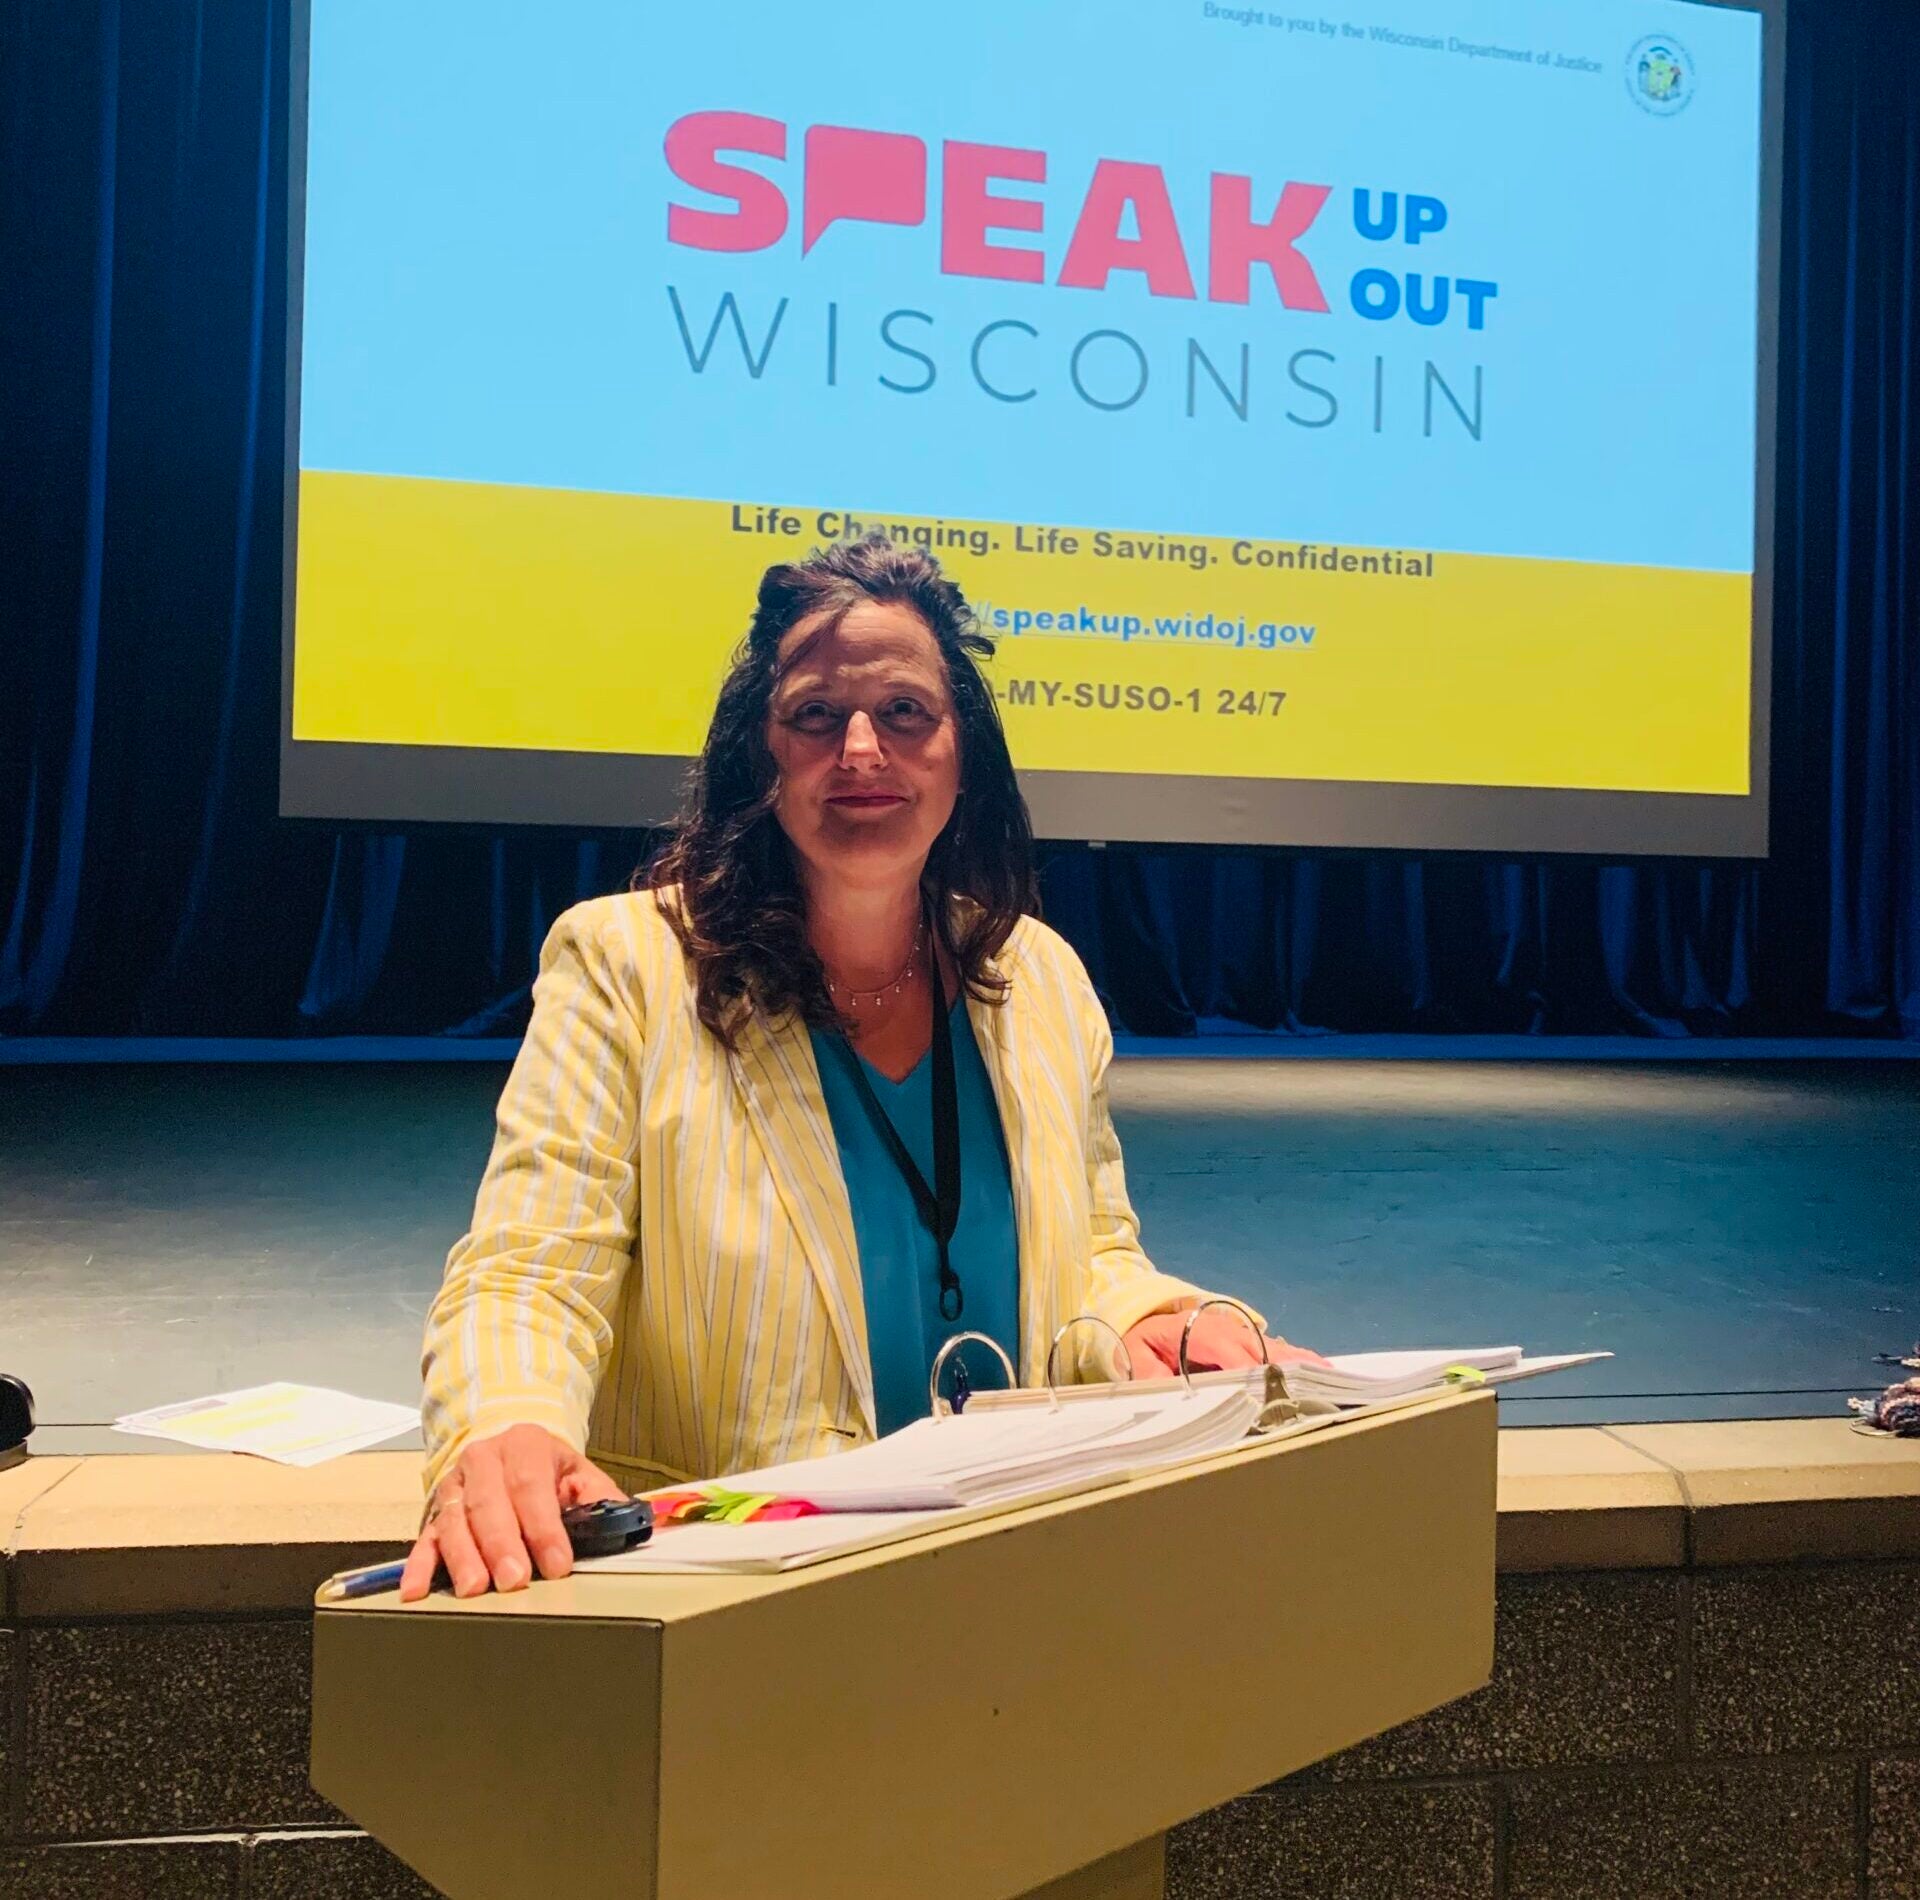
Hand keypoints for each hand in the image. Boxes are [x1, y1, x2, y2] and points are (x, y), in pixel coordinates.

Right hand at [399, 1423, 626, 1600]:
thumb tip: (624, 1522)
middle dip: (502, 1545)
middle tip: (514, 1580)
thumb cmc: (543, 1465)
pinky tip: (416, 1590)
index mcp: (523, 1444)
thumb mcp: (576, 1469)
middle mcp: (482, 1461)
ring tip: (474, 1589)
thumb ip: (599, 1495)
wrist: (504, 1441)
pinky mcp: (434, 1513)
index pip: (532, 1486)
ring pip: (454, 1522)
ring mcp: (454, 1487)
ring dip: (463, 1557)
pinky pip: (424, 1539)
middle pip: (489, 1504)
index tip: (557, 1564)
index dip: (544, 1527)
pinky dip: (418, 1566)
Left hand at [1119, 1309, 1332, 1383]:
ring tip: (1328, 1381)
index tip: (1259, 1386)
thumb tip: (1170, 1391)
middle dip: (1280, 1369)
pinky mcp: (1250, 1345)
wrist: (1143, 1323)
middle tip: (1309, 1391)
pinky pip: (1279, 1352)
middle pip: (1257, 1348)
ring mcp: (1240, 1335)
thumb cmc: (1141, 1344)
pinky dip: (1301, 1362)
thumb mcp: (1135, 1357)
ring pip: (1274, 1349)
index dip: (1241, 1364)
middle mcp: (1224, 1329)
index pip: (1221, 1344)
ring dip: (1299, 1365)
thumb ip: (1150, 1376)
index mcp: (1193, 1329)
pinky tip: (1324, 1373)